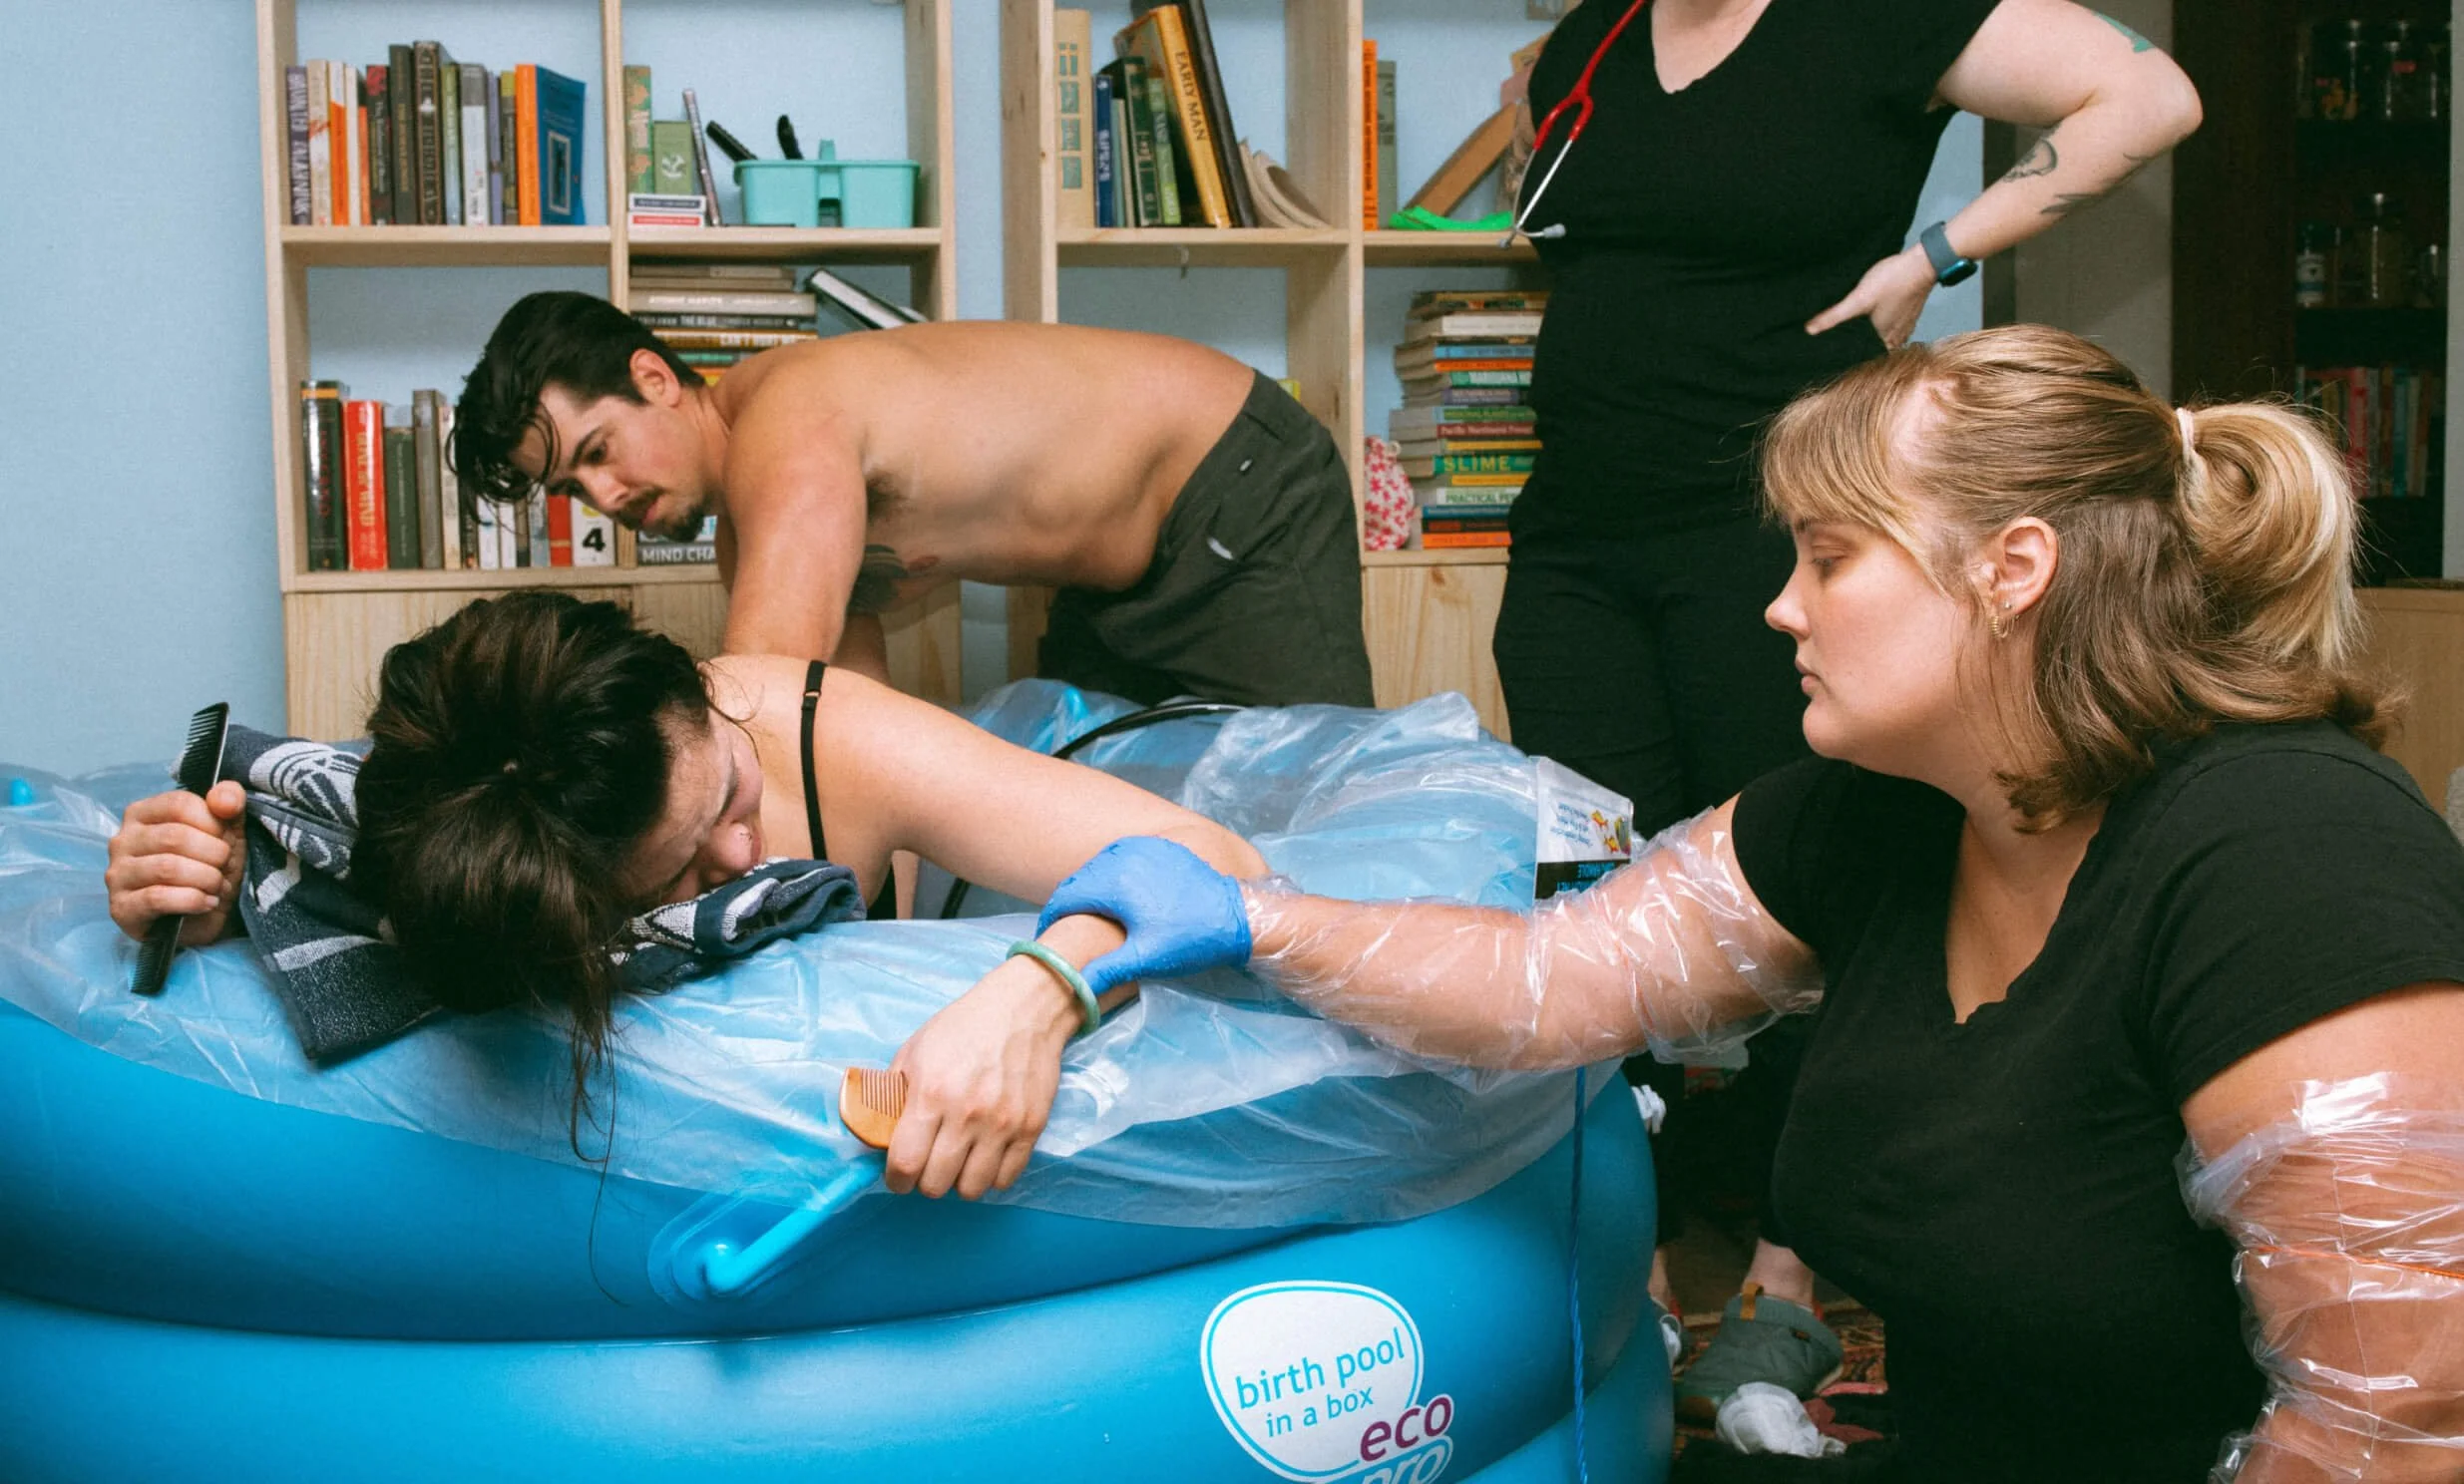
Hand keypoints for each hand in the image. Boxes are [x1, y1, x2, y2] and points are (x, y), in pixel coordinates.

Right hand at [105, 781, 246, 945]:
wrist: (203, 917)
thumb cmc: (209, 866)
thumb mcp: (228, 829)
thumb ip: (229, 800)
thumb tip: (224, 800)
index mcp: (142, 814)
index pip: (179, 804)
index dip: (213, 822)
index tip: (227, 840)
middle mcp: (122, 841)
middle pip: (175, 837)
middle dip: (214, 854)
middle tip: (226, 867)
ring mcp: (117, 875)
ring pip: (167, 868)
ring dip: (206, 878)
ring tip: (218, 886)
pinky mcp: (121, 908)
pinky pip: (157, 898)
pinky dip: (193, 900)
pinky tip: (207, 903)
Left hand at [882, 956, 1080, 1198]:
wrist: (1022, 1010)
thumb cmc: (961, 1029)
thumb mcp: (913, 1053)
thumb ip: (891, 1096)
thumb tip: (875, 1136)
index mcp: (930, 1094)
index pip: (904, 1164)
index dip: (895, 1179)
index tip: (898, 1177)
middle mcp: (967, 1115)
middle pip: (936, 1184)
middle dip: (925, 1181)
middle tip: (928, 1164)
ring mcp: (1002, 1124)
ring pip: (972, 1189)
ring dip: (959, 1181)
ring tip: (958, 1162)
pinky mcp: (1031, 1128)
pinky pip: (1006, 1179)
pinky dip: (991, 1176)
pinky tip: (984, 1157)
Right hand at [1038, 837, 1252, 996]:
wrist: (1239, 914)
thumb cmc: (1191, 939)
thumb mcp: (1146, 958)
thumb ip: (1106, 970)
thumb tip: (1072, 987)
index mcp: (1114, 880)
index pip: (1065, 898)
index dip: (1050, 920)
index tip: (1046, 940)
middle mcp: (1123, 855)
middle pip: (1080, 880)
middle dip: (1068, 905)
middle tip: (1063, 932)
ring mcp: (1142, 846)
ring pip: (1099, 867)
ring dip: (1089, 889)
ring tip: (1087, 918)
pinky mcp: (1158, 846)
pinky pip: (1120, 858)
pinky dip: (1110, 876)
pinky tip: (1116, 898)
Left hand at [1805, 246, 1936, 350]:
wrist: (1922, 264)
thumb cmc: (1892, 281)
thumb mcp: (1858, 299)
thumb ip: (1835, 315)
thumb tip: (1809, 330)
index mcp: (1883, 338)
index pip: (1863, 357)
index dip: (1850, 357)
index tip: (1834, 357)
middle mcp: (1896, 337)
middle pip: (1875, 349)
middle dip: (1859, 347)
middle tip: (1841, 344)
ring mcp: (1905, 325)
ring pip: (1886, 339)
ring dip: (1873, 338)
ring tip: (1857, 334)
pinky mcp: (1910, 313)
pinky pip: (1895, 328)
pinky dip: (1885, 327)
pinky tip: (1877, 320)